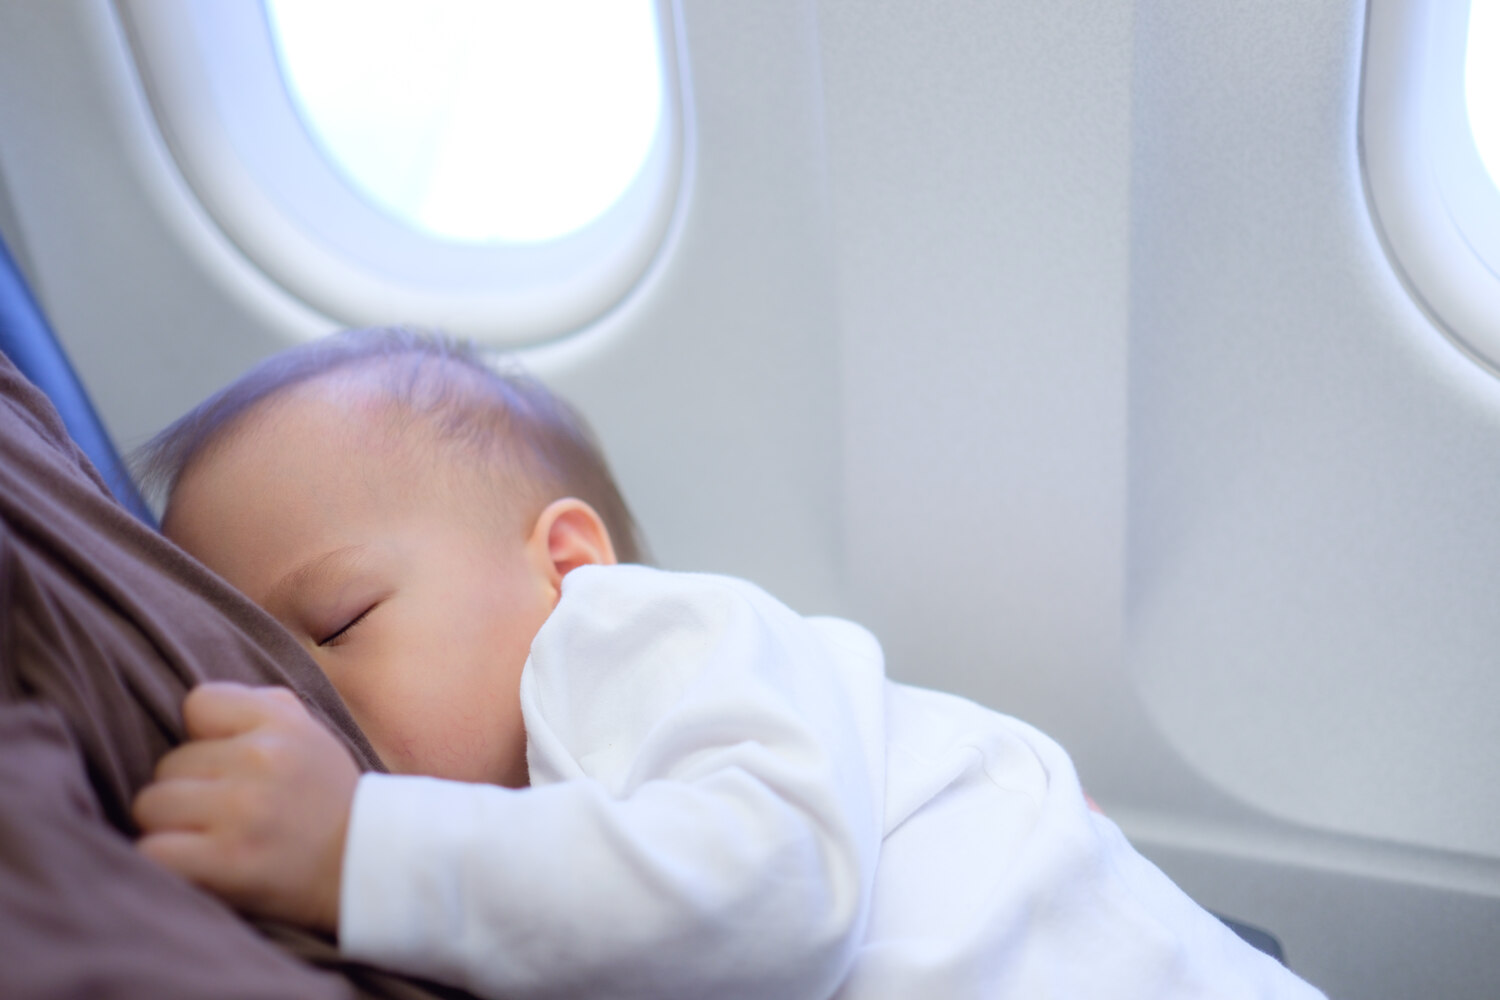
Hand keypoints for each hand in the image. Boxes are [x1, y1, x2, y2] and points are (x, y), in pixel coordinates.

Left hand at [132, 682, 358, 933]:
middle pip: (167, 765)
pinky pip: (152, 850)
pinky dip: (164, 862)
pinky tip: (193, 865)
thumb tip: (195, 708)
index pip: (198, 703)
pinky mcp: (227, 862)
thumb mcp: (309, 735)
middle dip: (186, 790)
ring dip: (169, 828)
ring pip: (150, 805)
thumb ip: (259, 706)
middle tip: (220, 814)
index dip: (204, 736)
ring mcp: (243, 812)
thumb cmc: (325, 800)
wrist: (366, 867)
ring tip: (206, 840)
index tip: (227, 764)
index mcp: (281, 723)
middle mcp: (262, 759)